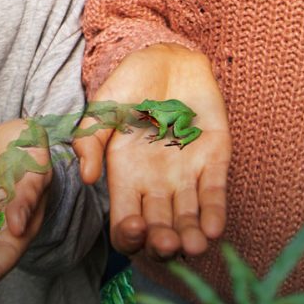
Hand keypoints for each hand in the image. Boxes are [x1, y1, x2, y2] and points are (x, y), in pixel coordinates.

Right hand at [71, 44, 229, 261]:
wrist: (165, 57)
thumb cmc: (130, 86)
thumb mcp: (103, 111)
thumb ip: (90, 141)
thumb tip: (88, 177)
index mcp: (126, 180)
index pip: (126, 224)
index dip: (129, 235)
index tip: (135, 227)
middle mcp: (156, 186)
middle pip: (160, 230)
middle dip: (163, 243)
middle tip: (167, 243)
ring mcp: (186, 175)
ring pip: (189, 219)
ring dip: (192, 237)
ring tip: (194, 246)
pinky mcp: (214, 160)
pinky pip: (214, 193)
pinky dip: (215, 213)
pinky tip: (213, 229)